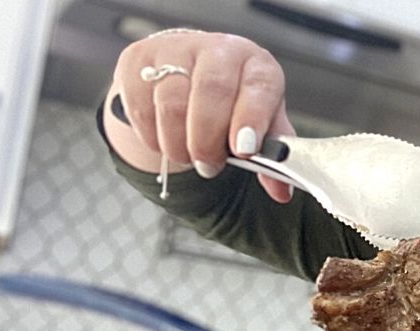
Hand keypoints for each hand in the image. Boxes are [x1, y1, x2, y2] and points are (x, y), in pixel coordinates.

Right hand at [103, 30, 295, 201]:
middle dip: (208, 139)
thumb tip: (281, 192)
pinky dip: (151, 135)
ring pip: (171, 101)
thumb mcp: (259, 123)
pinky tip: (163, 141)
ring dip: (178, 142)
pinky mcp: (137, 59)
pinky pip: (140, 104)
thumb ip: (271, 155)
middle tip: (209, 165)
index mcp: (256, 64)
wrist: (186, 75)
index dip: (251, 118)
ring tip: (187, 157)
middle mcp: (218, 50)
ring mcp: (174, 49)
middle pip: (211, 90)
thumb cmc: (231, 102)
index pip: (259, 86)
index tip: (244, 150)